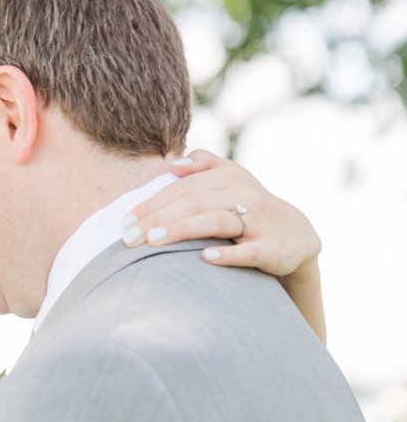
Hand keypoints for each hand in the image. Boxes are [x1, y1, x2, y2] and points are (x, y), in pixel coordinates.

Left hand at [124, 149, 321, 277]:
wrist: (297, 235)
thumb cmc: (250, 208)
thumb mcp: (230, 182)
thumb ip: (204, 167)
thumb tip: (172, 164)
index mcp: (228, 177)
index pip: (182, 188)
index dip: (152, 203)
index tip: (124, 221)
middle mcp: (243, 194)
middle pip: (193, 202)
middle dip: (157, 218)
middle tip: (128, 237)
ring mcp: (259, 221)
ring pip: (216, 221)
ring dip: (183, 230)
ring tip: (152, 241)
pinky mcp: (272, 248)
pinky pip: (249, 251)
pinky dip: (229, 254)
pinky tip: (205, 258)